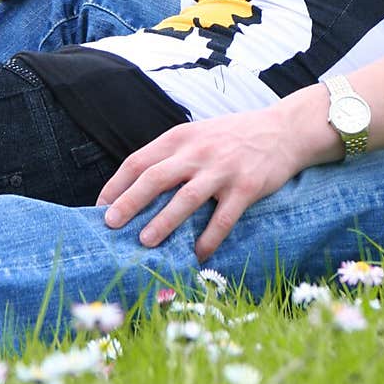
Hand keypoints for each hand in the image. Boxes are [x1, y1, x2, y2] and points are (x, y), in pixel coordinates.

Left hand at [97, 107, 314, 260]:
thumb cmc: (235, 136)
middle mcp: (200, 151)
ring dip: (164, 221)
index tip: (99, 209)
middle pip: (156, 177)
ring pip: (187, 198)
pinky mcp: (247, 187)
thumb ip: (173, 155)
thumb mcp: (200, 134)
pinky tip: (197, 255)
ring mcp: (224, 169)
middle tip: (111, 225)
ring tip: (146, 242)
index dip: (116, 185)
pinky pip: (224, 218)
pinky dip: (209, 239)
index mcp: (183, 137)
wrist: (285, 129)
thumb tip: (136, 189)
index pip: (139, 160)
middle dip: (130, 202)